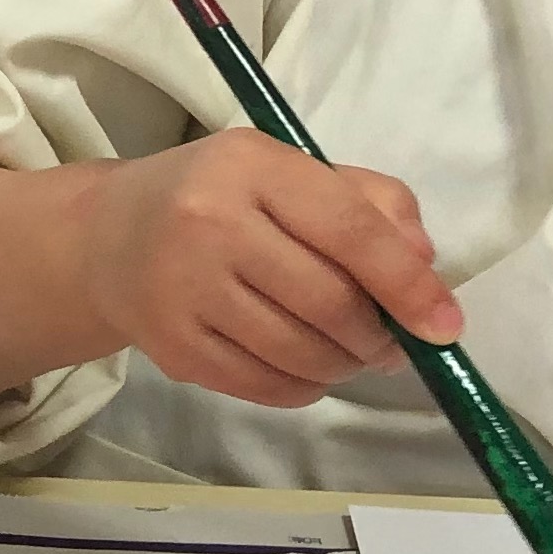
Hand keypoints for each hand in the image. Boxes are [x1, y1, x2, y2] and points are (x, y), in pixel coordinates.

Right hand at [81, 136, 460, 407]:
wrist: (106, 238)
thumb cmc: (217, 198)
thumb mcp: (287, 171)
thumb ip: (367, 203)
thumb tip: (424, 263)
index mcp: (251, 166)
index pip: (349, 230)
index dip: (407, 283)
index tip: (445, 326)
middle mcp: (210, 222)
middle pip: (328, 301)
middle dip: (377, 334)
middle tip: (389, 342)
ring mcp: (184, 289)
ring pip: (300, 352)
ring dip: (345, 364)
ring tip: (349, 352)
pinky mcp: (172, 347)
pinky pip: (265, 386)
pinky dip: (305, 387)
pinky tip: (307, 367)